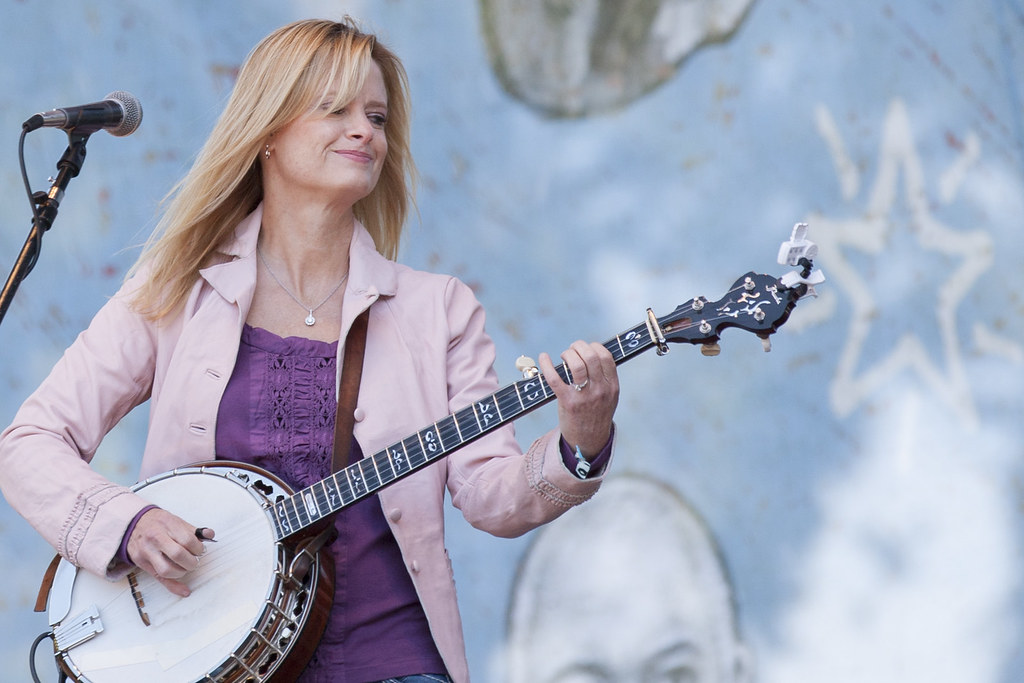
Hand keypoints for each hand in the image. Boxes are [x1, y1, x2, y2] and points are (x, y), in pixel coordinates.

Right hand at [127, 508, 213, 596]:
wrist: (133, 524)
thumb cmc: (158, 523)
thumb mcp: (175, 520)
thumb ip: (193, 530)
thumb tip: (210, 534)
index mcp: (167, 525)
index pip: (187, 540)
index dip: (198, 548)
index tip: (200, 550)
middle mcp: (155, 538)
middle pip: (178, 555)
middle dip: (191, 562)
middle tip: (194, 560)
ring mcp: (147, 552)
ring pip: (166, 570)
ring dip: (182, 572)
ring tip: (185, 567)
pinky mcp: (142, 562)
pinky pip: (159, 578)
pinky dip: (173, 586)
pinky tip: (184, 590)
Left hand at [538, 340, 618, 458]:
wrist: (587, 441)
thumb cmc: (595, 415)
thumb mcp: (609, 397)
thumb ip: (605, 378)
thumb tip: (592, 353)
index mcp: (612, 387)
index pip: (606, 357)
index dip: (595, 346)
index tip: (587, 348)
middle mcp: (600, 390)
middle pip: (591, 356)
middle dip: (579, 346)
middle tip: (572, 349)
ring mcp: (583, 397)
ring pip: (576, 365)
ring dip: (567, 354)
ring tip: (564, 356)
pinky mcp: (567, 402)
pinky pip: (555, 378)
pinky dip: (546, 365)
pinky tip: (543, 358)